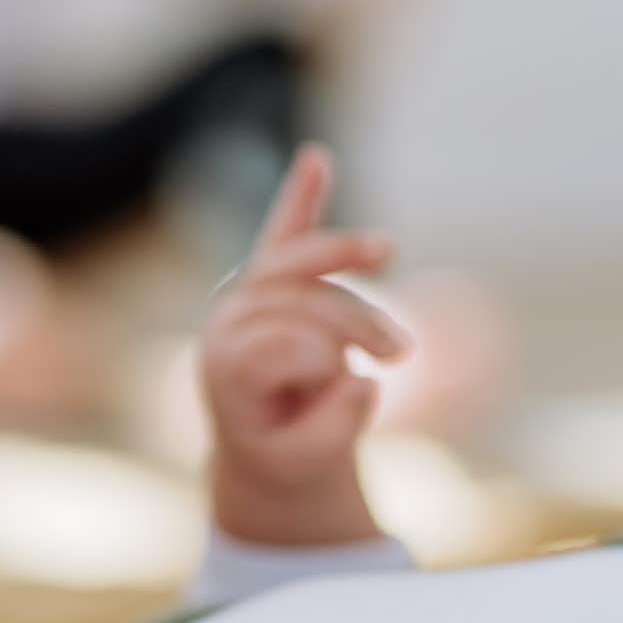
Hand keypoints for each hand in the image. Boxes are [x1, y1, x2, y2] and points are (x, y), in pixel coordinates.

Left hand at [201, 144, 406, 547]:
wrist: (267, 448)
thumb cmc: (286, 456)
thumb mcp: (307, 462)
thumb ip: (333, 429)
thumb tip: (360, 383)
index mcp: (223, 367)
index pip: (285, 339)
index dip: (325, 362)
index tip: (345, 390)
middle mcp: (226, 321)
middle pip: (297, 293)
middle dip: (354, 318)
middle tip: (399, 353)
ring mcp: (245, 296)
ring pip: (304, 260)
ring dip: (352, 269)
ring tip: (390, 284)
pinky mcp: (269, 281)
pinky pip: (284, 231)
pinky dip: (301, 195)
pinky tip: (315, 160)